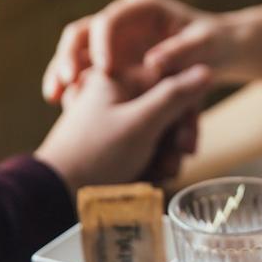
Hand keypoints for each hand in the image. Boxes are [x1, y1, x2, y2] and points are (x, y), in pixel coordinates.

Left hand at [35, 65, 211, 193]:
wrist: (56, 192)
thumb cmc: (96, 154)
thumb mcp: (141, 122)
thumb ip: (175, 95)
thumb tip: (205, 69)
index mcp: (118, 77)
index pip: (170, 82)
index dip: (184, 112)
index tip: (185, 140)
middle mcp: (116, 94)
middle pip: (166, 109)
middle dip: (174, 141)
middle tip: (173, 163)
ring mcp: (113, 118)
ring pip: (158, 131)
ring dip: (165, 155)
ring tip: (158, 175)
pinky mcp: (112, 141)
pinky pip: (143, 146)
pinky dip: (150, 162)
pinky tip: (148, 178)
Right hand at [42, 0, 235, 103]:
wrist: (219, 52)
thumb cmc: (215, 45)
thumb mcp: (205, 46)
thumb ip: (181, 52)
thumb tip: (153, 62)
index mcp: (142, 8)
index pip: (110, 19)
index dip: (102, 43)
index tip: (104, 70)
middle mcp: (121, 19)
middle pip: (82, 32)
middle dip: (69, 55)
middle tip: (66, 81)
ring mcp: (112, 39)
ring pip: (76, 51)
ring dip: (62, 71)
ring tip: (54, 96)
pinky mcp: (110, 59)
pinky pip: (83, 70)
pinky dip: (72, 85)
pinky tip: (62, 104)